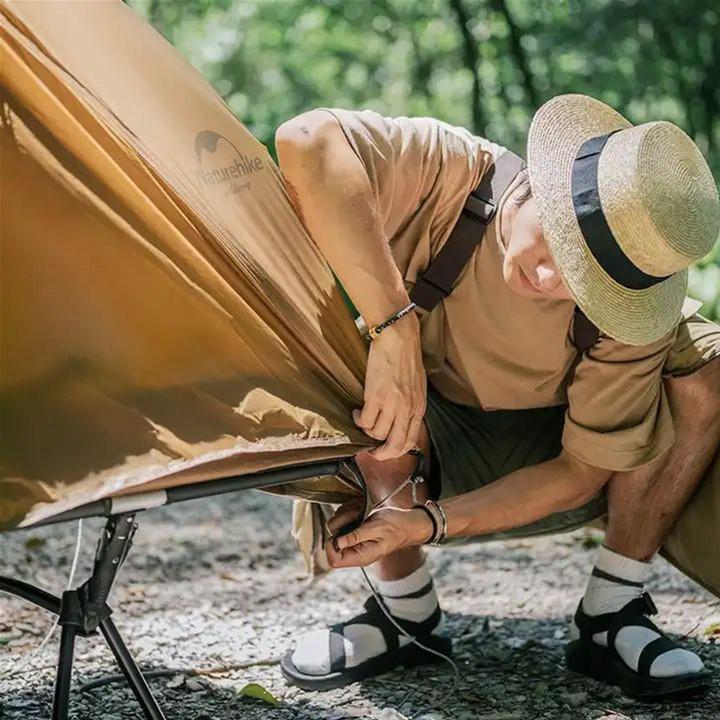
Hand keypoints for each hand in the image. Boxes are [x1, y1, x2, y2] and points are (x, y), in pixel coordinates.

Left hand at [326, 506, 432, 568]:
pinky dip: (347, 519)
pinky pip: (344, 530)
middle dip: (337, 531)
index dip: (331, 545)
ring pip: (336, 537)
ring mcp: (357, 546)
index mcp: (361, 556)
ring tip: (357, 517)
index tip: (340, 532)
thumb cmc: (396, 526)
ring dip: (343, 522)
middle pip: (332, 549)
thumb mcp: (375, 528)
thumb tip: (338, 543)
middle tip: (351, 521)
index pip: (334, 561)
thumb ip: (356, 536)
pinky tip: (358, 516)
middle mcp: (357, 554)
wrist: (407, 523)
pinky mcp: (358, 537)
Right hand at [354, 316, 425, 461]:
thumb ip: (412, 405)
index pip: (409, 441)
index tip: (384, 450)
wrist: (399, 338)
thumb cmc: (407, 358)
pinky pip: (365, 421)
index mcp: (418, 408)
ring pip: (377, 435)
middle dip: (381, 453)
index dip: (395, 451)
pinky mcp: (375, 397)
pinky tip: (358, 411)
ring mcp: (392, 405)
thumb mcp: (417, 386)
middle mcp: (407, 410)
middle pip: (394, 445)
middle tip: (371, 450)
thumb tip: (402, 420)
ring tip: (363, 420)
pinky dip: (359, 420)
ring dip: (367, 432)